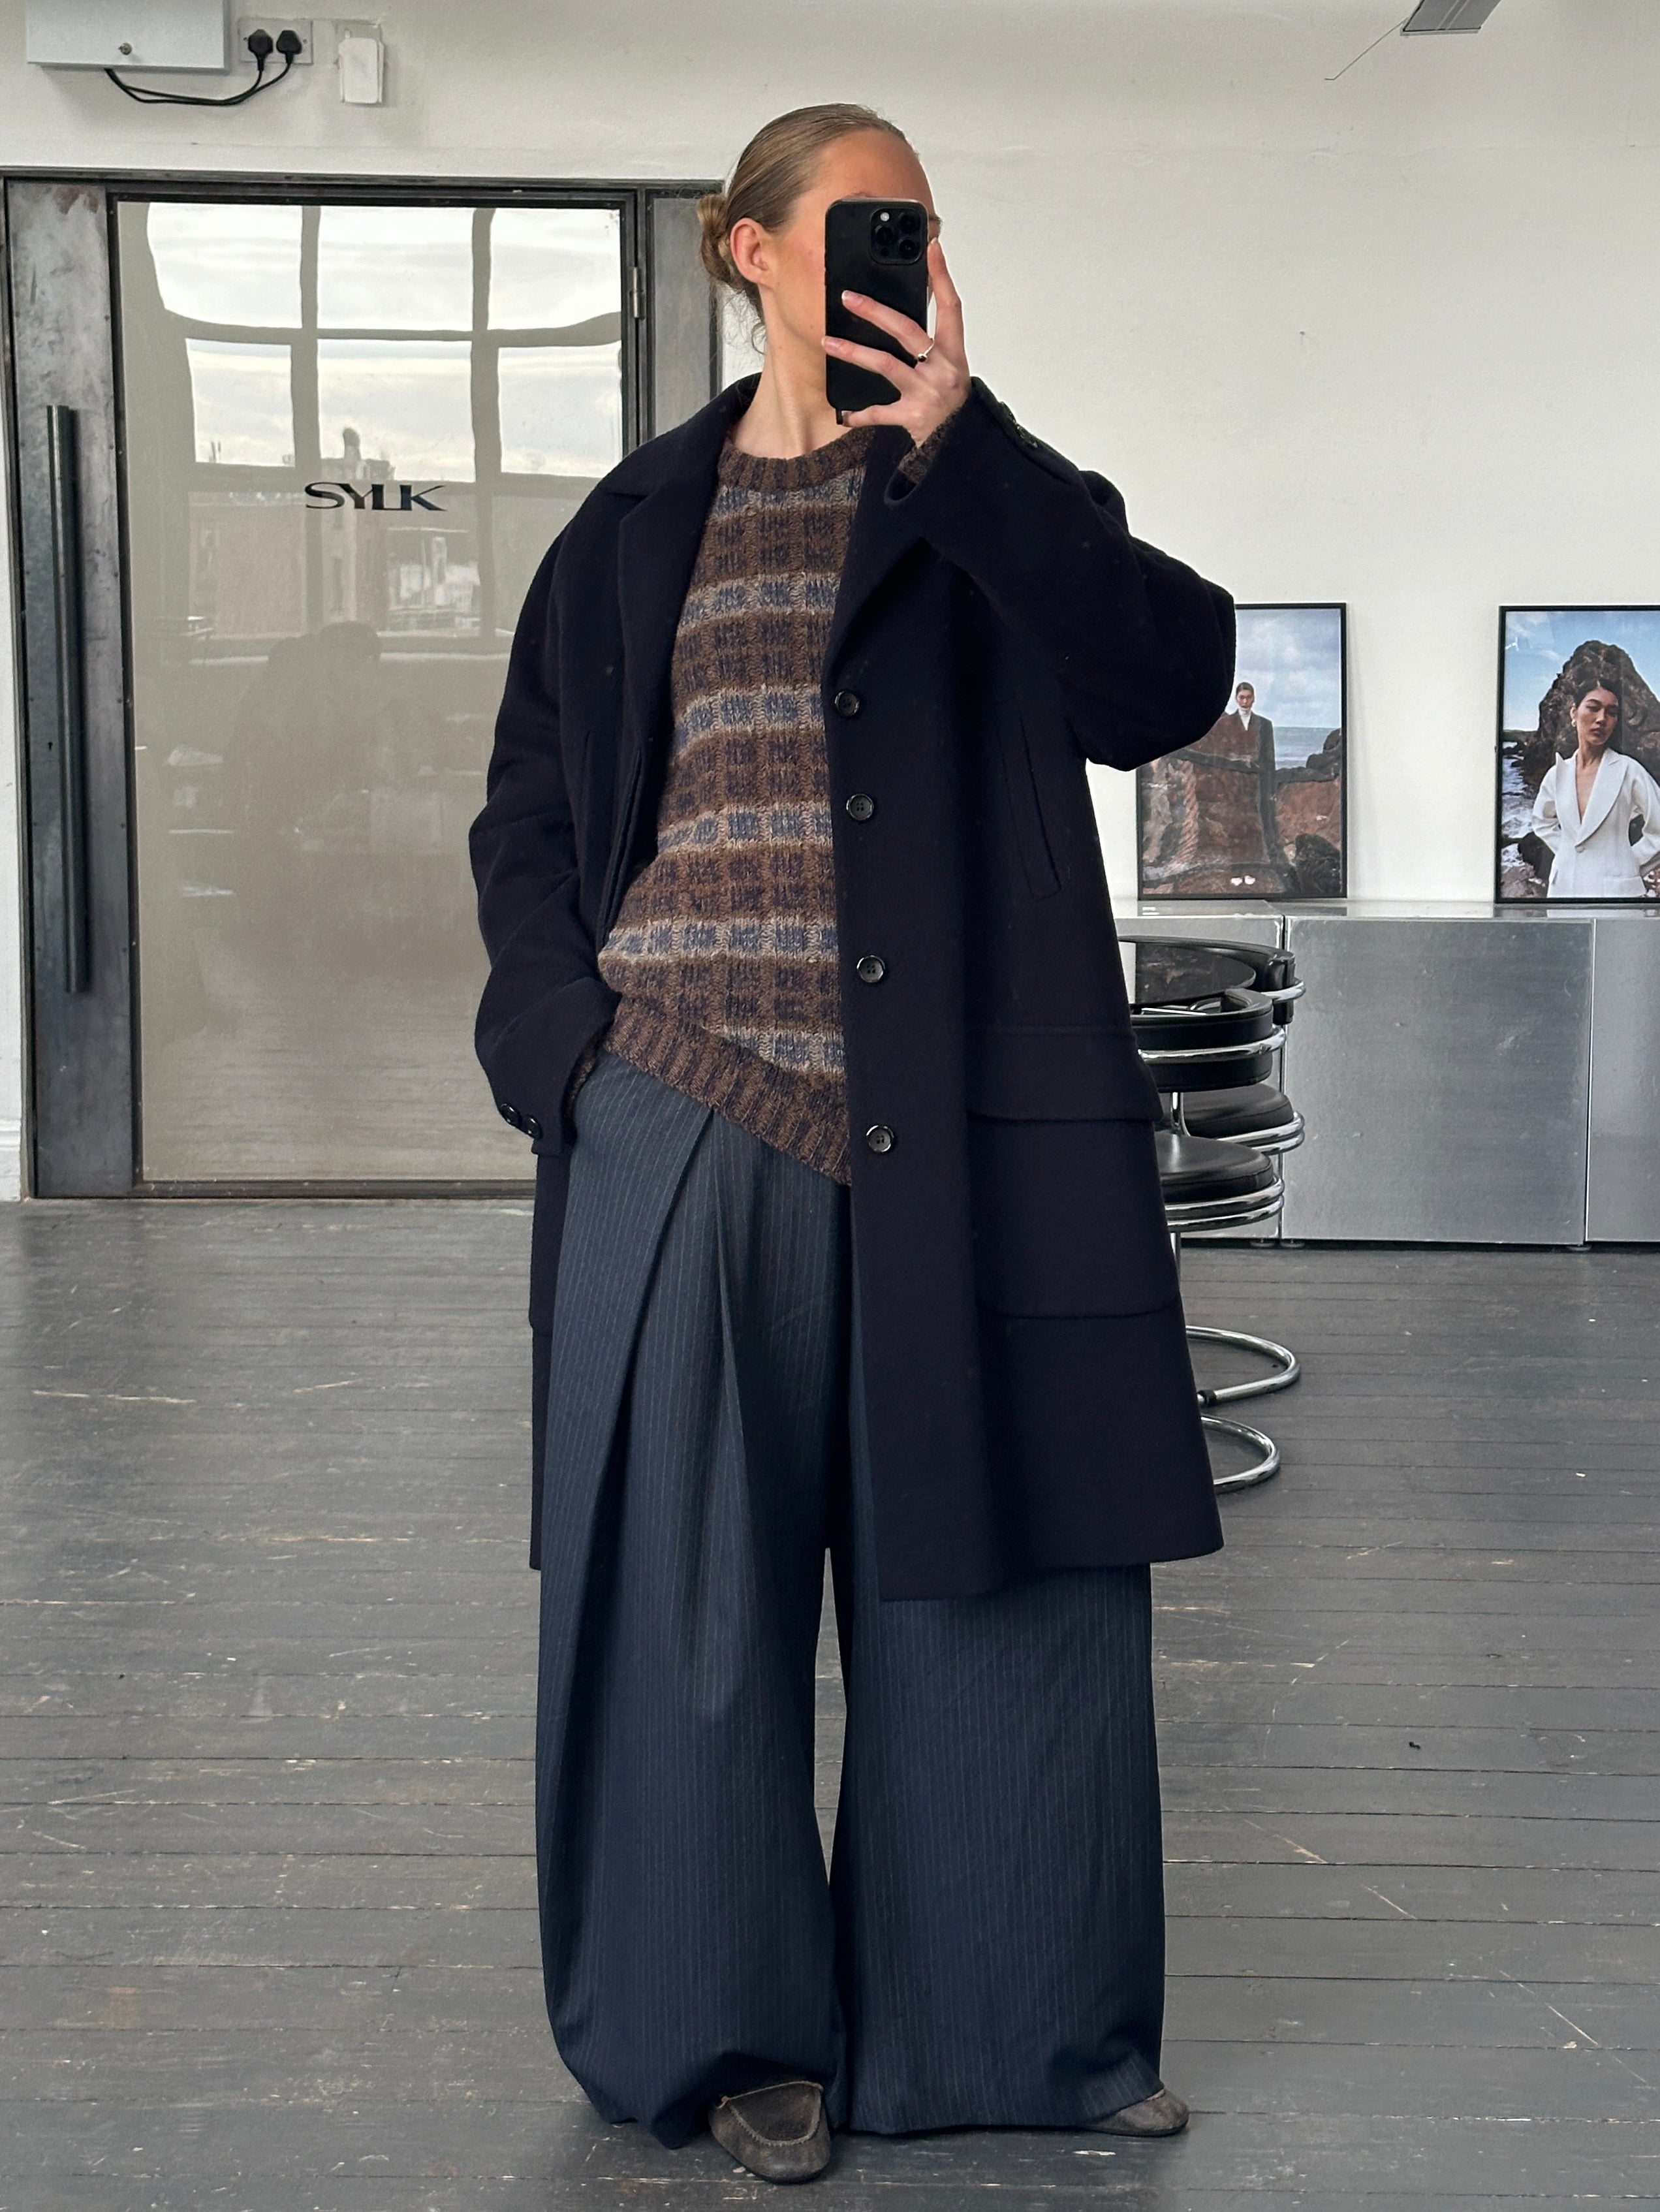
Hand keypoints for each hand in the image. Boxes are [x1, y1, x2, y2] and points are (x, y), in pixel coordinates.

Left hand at [824, 240, 969, 443]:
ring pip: (885, 364)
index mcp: (954, 353)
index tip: (932, 248)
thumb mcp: (950, 370)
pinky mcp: (913, 417)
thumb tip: (896, 319)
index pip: (951, 307)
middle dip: (875, 311)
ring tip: (828, 341)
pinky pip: (880, 412)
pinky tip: (844, 413)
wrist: (961, 444)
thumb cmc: (953, 405)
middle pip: (907, 330)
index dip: (942, 276)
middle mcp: (943, 369)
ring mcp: (927, 392)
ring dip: (853, 351)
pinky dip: (860, 414)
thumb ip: (930, 346)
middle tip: (848, 297)